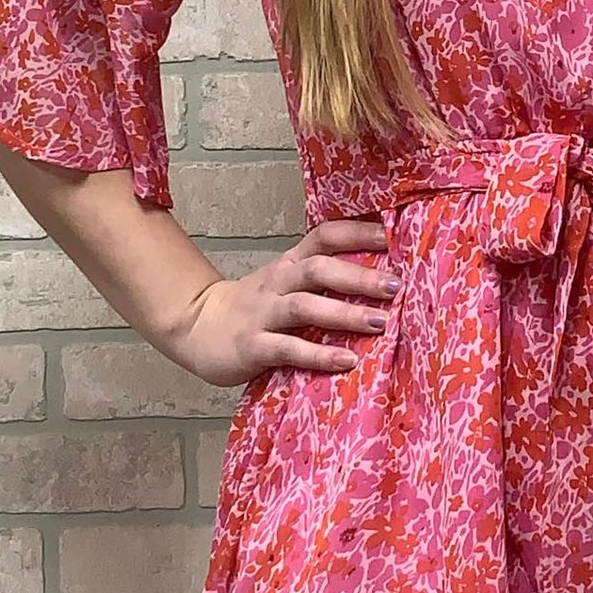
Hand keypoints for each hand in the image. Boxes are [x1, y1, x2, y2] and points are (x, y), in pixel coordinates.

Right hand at [168, 216, 400, 387]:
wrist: (196, 326)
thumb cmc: (255, 306)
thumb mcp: (285, 282)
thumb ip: (323, 278)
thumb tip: (382, 275)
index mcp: (290, 263)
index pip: (324, 236)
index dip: (358, 232)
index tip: (394, 235)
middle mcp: (278, 282)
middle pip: (318, 269)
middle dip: (359, 276)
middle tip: (395, 285)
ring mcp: (263, 314)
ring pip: (305, 306)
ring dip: (344, 313)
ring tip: (380, 322)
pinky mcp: (253, 346)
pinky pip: (288, 348)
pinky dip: (318, 354)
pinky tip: (346, 360)